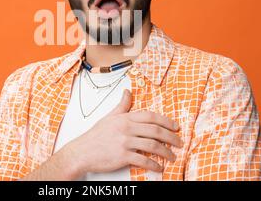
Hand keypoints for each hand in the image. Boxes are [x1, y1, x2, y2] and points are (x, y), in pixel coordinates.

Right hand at [64, 89, 182, 174]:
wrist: (81, 152)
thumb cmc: (95, 136)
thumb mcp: (109, 117)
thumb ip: (121, 105)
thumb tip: (128, 91)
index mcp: (125, 118)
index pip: (150, 116)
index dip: (166, 121)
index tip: (175, 127)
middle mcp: (126, 128)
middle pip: (155, 130)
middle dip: (171, 137)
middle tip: (179, 142)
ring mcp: (125, 142)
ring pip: (152, 145)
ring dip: (166, 152)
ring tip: (172, 157)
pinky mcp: (122, 156)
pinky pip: (143, 160)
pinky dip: (154, 165)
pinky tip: (159, 168)